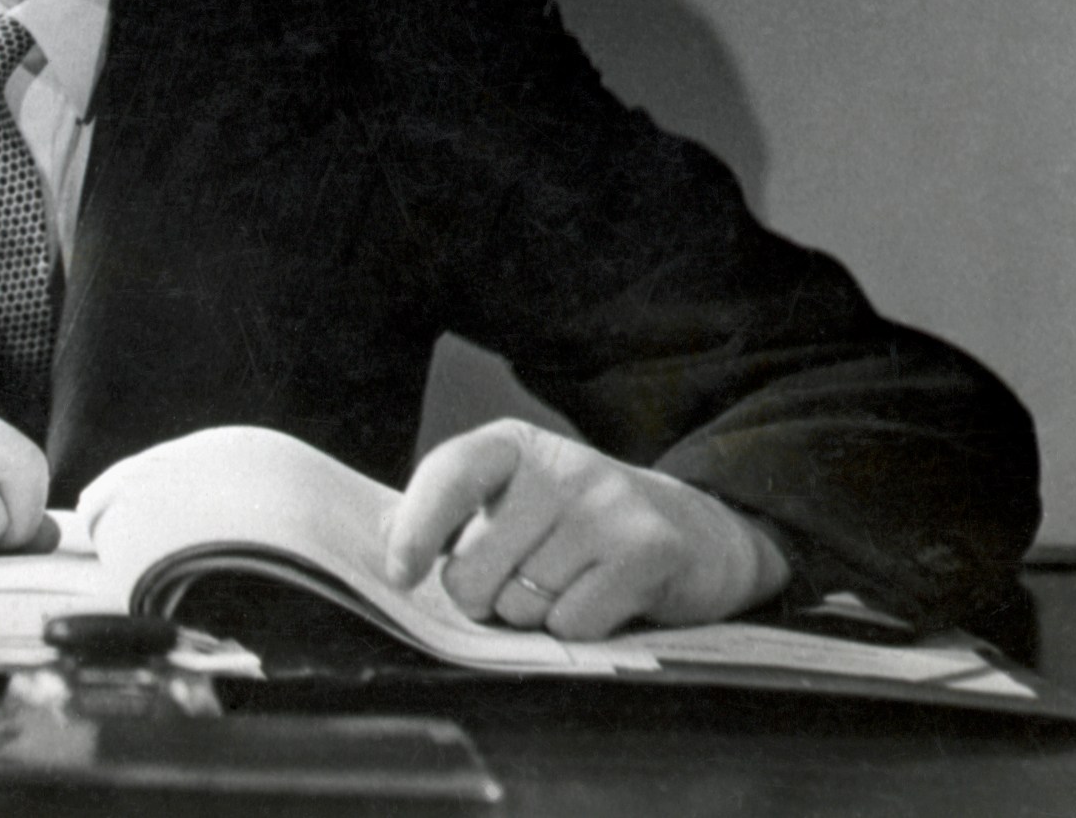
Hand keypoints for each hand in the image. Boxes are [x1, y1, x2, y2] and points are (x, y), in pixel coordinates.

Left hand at [385, 419, 788, 640]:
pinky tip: (601, 601)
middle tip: (518, 583)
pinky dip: (577, 630)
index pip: (448, 474)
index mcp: (514, 446)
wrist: (697, 532)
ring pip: (521, 603)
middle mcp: (560, 465)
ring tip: (567, 586)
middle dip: (483, 597)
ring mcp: (606, 504)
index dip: (413, 529)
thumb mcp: (516, 502)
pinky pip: (571, 623)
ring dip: (533, 615)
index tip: (398, 575)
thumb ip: (452, 517)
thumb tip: (379, 539)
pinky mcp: (647, 549)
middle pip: (472, 567)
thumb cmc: (581, 525)